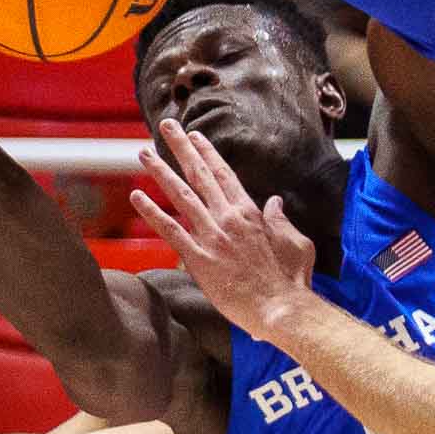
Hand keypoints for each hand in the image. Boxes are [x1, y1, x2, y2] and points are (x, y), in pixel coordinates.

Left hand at [129, 119, 316, 341]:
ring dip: (161, 171)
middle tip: (166, 125)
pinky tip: (137, 196)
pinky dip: (152, 212)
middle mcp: (227, 218)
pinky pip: (170, 230)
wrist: (280, 308)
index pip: (224, 174)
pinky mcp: (198, 259)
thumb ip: (282, 221)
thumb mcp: (298, 242)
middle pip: (200, 175)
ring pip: (181, 195)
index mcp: (250, 212)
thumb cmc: (291, 279)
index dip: (207, 153)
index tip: (194, 136)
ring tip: (143, 153)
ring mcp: (211, 237)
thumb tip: (275, 202)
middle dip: (181, 147)